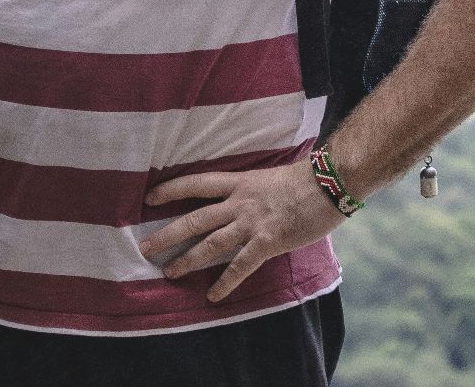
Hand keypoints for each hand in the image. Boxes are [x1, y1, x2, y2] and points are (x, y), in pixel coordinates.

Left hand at [140, 160, 346, 301]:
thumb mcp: (269, 177)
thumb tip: (242, 202)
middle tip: (145, 247)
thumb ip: (252, 191)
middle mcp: (239, 202)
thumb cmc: (306, 179)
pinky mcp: (267, 241)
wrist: (329, 182)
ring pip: (210, 243)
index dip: (171, 190)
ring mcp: (252, 222)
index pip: (197, 183)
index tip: (149, 198)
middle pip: (195, 218)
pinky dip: (225, 282)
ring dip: (187, 259)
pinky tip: (213, 296)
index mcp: (239, 182)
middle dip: (168, 234)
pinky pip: (240, 265)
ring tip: (169, 273)